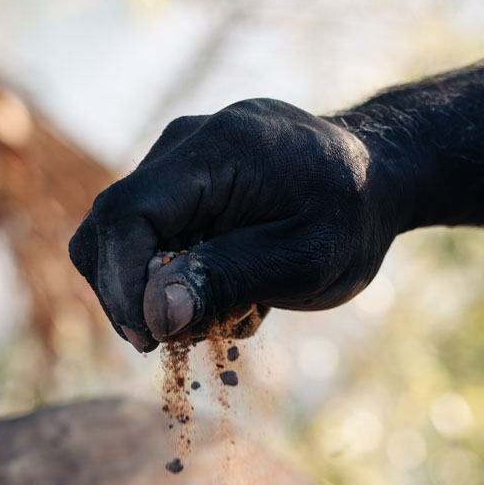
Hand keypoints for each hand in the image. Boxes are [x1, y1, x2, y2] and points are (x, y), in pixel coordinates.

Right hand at [69, 98, 409, 351]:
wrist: (376, 180)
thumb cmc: (349, 218)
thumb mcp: (304, 260)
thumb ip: (228, 279)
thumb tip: (154, 315)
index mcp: (217, 149)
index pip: (127, 214)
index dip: (121, 282)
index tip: (149, 338)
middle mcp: (183, 145)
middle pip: (107, 228)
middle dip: (129, 296)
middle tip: (181, 339)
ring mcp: (176, 163)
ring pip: (118, 241)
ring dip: (155, 294)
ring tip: (224, 312)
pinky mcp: (178, 187)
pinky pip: (145, 241)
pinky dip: (171, 281)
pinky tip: (226, 293)